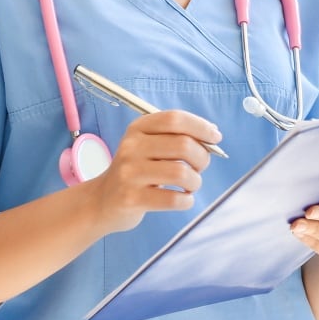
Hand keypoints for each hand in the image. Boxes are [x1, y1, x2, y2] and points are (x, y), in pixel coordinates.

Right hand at [88, 110, 221, 233]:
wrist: (103, 200)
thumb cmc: (136, 171)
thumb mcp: (148, 146)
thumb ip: (176, 137)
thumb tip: (212, 134)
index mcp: (138, 128)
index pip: (174, 119)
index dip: (200, 127)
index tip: (215, 137)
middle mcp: (131, 147)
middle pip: (182, 145)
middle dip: (202, 158)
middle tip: (200, 167)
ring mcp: (129, 173)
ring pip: (181, 173)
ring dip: (195, 181)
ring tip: (190, 185)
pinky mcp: (131, 198)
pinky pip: (173, 199)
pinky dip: (186, 200)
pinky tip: (182, 199)